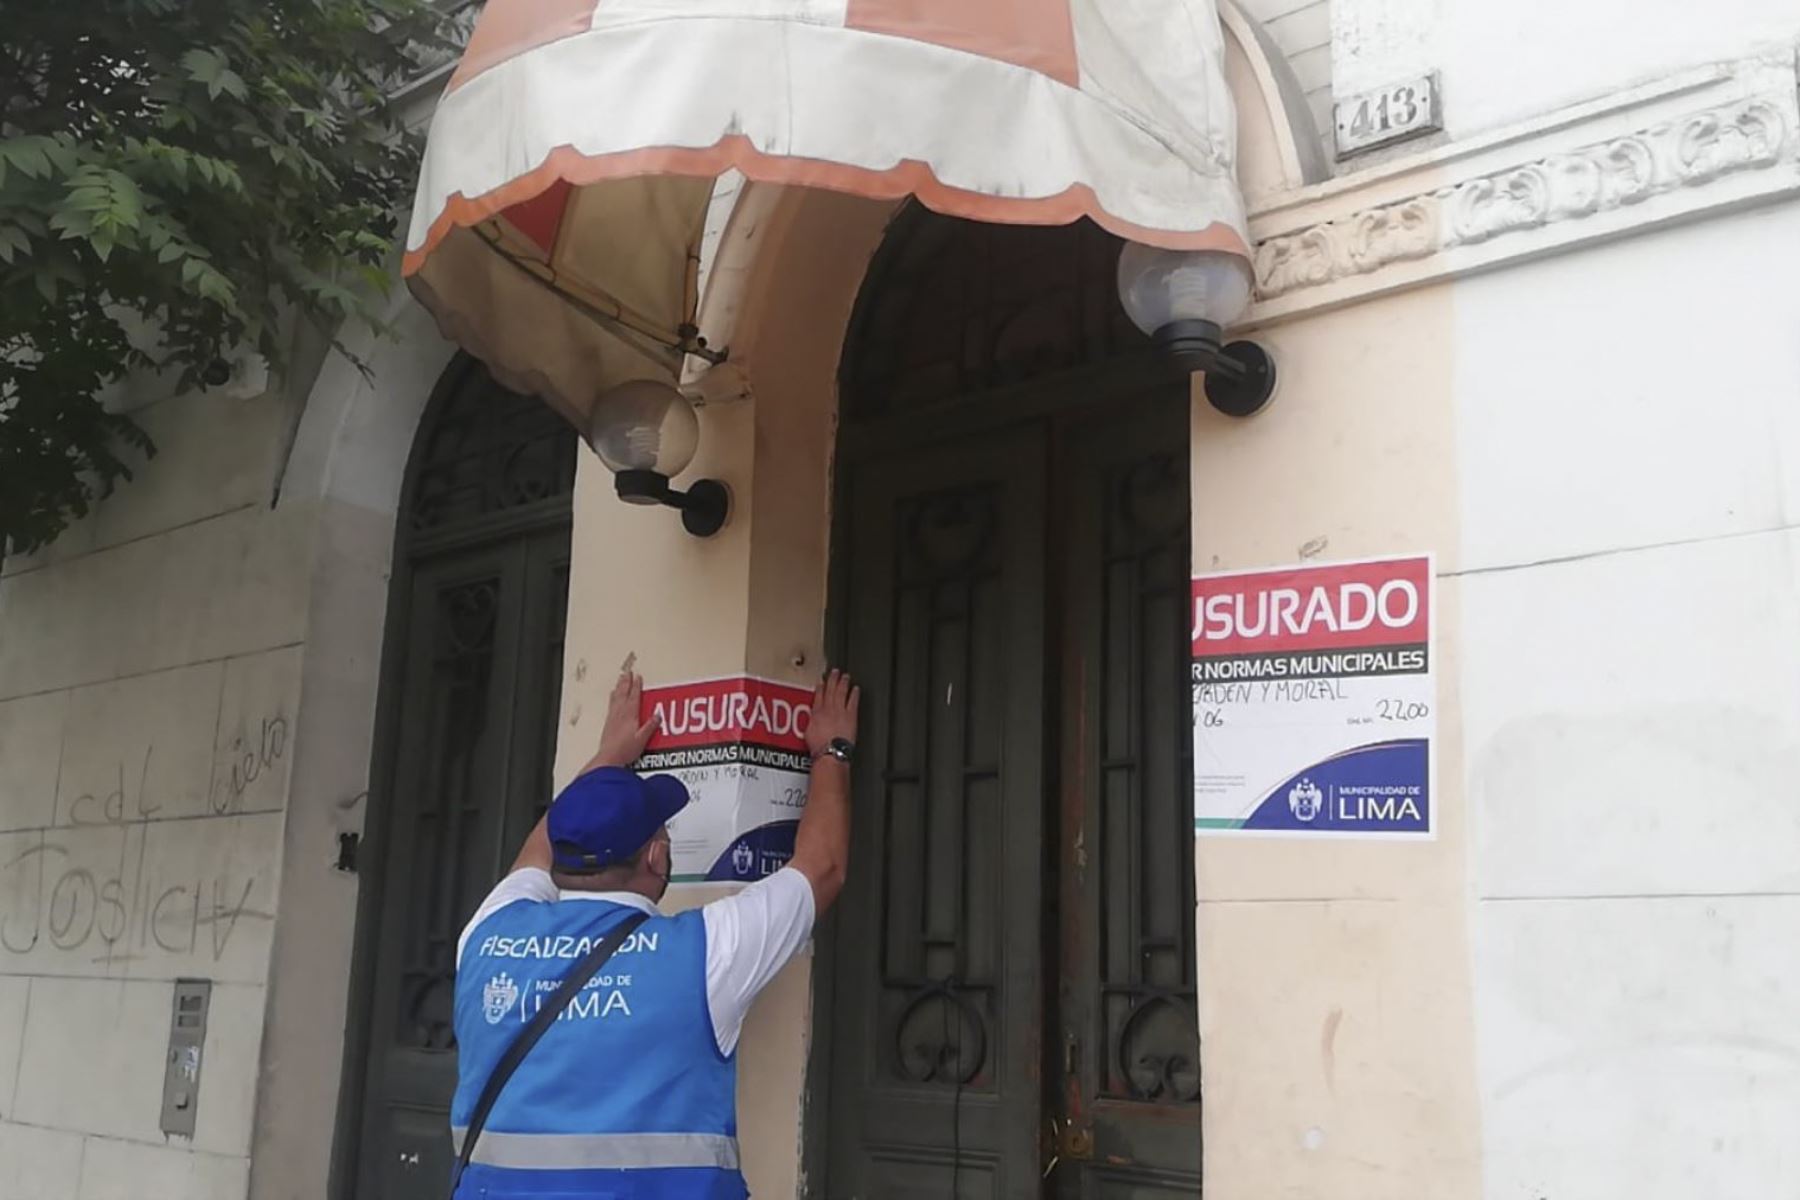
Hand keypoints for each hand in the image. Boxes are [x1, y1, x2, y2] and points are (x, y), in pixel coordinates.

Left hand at [588, 655, 658, 769]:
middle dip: (626, 682)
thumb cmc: (625, 750)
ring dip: (619, 687)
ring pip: (616, 697)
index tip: (638, 677)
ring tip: (620, 680)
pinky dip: (612, 697)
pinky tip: (612, 695)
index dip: (636, 686)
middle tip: (627, 673)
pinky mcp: (608, 723)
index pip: (634, 696)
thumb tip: (657, 716)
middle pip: (623, 693)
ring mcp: (612, 717)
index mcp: (630, 715)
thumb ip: (650, 726)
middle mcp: (620, 714)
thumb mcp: (642, 739)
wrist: (609, 758)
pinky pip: (611, 704)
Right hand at [805, 669, 859, 758]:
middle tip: (834, 672)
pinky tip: (856, 689)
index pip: (818, 697)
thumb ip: (811, 723)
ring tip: (845, 676)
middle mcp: (828, 710)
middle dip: (832, 680)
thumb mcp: (808, 734)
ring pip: (841, 693)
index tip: (822, 682)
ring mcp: (840, 711)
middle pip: (830, 691)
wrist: (831, 751)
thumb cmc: (819, 748)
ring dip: (843, 683)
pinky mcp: (851, 716)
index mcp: (816, 714)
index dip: (820, 688)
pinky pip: (852, 702)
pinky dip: (854, 694)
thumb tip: (811, 722)